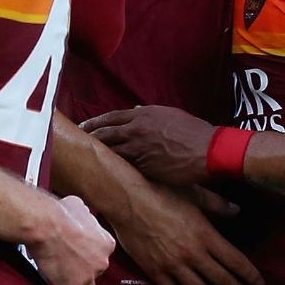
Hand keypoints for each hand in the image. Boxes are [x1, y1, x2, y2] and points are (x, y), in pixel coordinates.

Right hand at [24, 194, 115, 284]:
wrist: (46, 225)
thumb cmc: (60, 215)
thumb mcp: (80, 207)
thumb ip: (86, 216)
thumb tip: (82, 214)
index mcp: (106, 243)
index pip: (102, 253)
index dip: (91, 254)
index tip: (85, 255)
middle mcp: (101, 261)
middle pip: (97, 270)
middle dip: (87, 269)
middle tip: (75, 267)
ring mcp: (88, 275)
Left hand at [81, 105, 214, 186]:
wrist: (209, 150)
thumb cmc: (194, 132)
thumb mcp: (171, 115)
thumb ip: (150, 114)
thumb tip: (137, 110)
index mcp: (143, 115)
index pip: (110, 117)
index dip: (95, 122)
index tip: (83, 126)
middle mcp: (136, 130)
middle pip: (104, 134)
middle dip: (88, 138)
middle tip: (76, 143)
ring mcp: (139, 150)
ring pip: (110, 152)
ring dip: (96, 155)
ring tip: (84, 159)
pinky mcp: (144, 168)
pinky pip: (123, 168)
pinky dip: (111, 170)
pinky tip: (103, 174)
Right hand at [112, 174, 261, 284]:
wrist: (127, 200)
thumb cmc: (162, 192)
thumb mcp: (195, 194)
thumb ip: (218, 205)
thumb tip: (237, 211)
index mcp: (205, 235)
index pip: (236, 263)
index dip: (250, 276)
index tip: (259, 284)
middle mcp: (192, 255)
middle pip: (223, 282)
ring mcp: (173, 266)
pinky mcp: (155, 273)